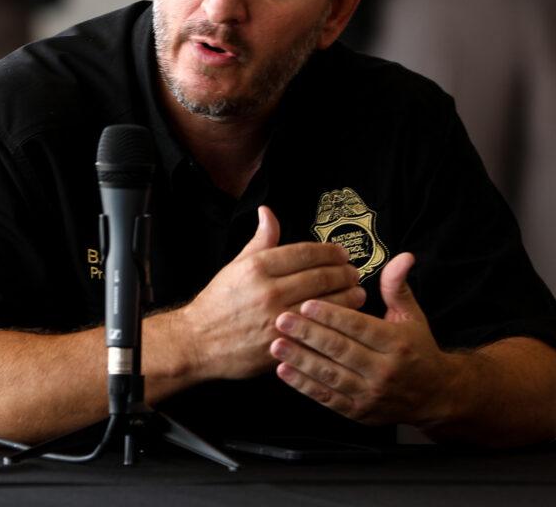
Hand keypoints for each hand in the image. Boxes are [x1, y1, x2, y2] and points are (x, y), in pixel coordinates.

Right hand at [175, 206, 365, 381]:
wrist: (198, 341)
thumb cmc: (217, 304)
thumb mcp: (235, 265)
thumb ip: (259, 240)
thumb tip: (268, 213)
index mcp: (257, 266)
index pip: (306, 252)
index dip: (330, 251)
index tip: (341, 253)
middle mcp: (269, 290)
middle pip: (322, 276)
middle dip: (344, 272)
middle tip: (353, 272)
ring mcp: (277, 317)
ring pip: (326, 303)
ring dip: (348, 296)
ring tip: (357, 292)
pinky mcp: (284, 342)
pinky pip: (318, 329)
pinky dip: (335, 322)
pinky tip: (344, 318)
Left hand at [270, 252, 459, 426]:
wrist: (433, 395)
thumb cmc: (418, 349)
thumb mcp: (412, 316)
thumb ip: (397, 286)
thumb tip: (403, 256)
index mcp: (396, 344)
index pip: (359, 327)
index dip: (332, 316)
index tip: (307, 304)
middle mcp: (384, 370)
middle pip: (340, 350)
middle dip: (308, 334)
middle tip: (282, 319)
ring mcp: (370, 394)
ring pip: (330, 375)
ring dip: (300, 360)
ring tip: (276, 344)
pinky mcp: (358, 411)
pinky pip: (327, 397)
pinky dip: (304, 384)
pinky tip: (284, 370)